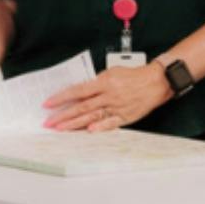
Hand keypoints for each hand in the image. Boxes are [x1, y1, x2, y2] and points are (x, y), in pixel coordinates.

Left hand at [43, 64, 171, 131]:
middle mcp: (109, 96)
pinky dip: (99, 127)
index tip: (48, 104)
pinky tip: (87, 131)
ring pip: (92, 117)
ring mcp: (117, 108)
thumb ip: (97, 82)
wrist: (156, 82)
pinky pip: (110, 123)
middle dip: (62, 115)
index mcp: (104, 83)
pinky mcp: (125, 117)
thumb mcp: (113, 72)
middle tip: (48, 122)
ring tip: (60, 129)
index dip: (61, 98)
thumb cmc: (134, 76)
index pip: (77, 91)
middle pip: (81, 107)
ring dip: (74, 124)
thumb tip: (82, 91)